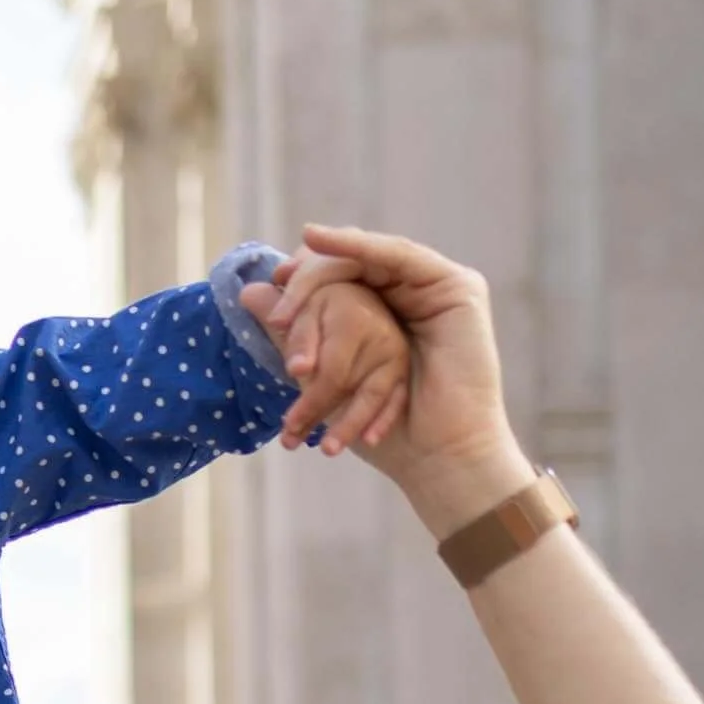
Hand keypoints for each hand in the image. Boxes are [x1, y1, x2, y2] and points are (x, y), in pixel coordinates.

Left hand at [262, 228, 534, 536]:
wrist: (435, 458)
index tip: (263, 298)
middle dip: (304, 278)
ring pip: (368, 257)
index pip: (335, 281)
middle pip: (348, 266)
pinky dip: (357, 247)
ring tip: (286, 276)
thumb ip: (294, 335)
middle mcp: (409, 297)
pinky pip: (399, 254)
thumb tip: (247, 293)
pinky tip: (319, 244)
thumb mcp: (323, 380)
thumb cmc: (381, 432)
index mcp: (383, 316)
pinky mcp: (456, 286)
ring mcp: (434, 289)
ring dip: (322, 270)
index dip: (297, 282)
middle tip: (273, 300)